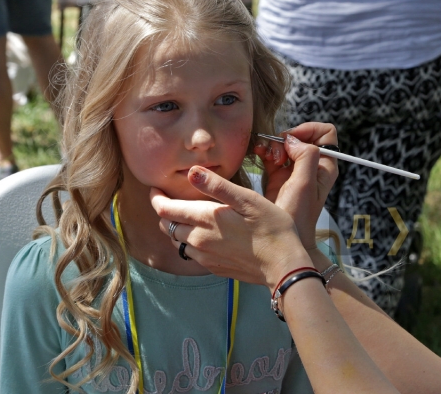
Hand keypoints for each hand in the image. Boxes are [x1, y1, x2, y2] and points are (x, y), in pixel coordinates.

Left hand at [151, 167, 310, 289]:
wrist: (284, 266)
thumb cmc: (272, 228)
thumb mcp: (248, 200)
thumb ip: (217, 186)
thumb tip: (192, 172)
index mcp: (205, 220)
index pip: (165, 210)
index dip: (157, 198)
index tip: (156, 189)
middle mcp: (198, 241)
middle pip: (167, 226)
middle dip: (165, 212)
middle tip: (171, 200)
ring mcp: (205, 257)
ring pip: (178, 241)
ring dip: (177, 228)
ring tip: (188, 217)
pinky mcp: (213, 268)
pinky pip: (191, 253)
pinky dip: (190, 241)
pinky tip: (206, 235)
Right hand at [254, 122, 338, 249]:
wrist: (282, 238)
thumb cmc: (297, 216)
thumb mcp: (304, 185)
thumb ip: (305, 158)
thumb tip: (293, 140)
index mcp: (325, 166)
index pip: (326, 133)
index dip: (310, 130)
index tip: (293, 140)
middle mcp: (312, 166)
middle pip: (302, 136)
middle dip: (288, 139)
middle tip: (278, 155)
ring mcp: (295, 170)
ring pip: (286, 144)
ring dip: (274, 145)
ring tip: (267, 157)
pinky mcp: (279, 175)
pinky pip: (273, 154)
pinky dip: (265, 151)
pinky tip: (259, 155)